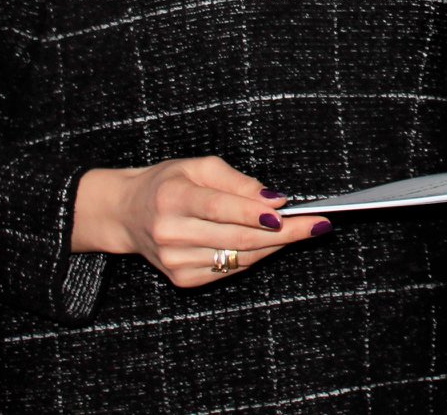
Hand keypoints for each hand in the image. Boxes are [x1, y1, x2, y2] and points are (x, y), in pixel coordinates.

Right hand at [71, 157, 326, 286]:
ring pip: (239, 256)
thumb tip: (274, 199)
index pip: (222, 208)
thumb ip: (237, 181)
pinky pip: (231, 269)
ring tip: (303, 230)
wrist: (127, 214)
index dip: (257, 212)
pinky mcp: (183, 279)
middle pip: (238, 237)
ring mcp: (175, 261)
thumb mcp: (199, 167)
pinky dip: (256, 255)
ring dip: (275, 245)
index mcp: (173, 199)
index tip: (291, 210)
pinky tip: (272, 243)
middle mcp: (172, 233)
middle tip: (318, 225)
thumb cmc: (168, 183)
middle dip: (284, 232)